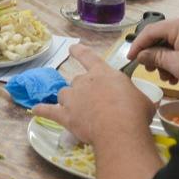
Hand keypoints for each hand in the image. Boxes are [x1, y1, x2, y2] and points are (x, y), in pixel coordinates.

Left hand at [32, 44, 154, 146]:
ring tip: (75, 110)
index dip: (79, 52)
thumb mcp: (142, 100)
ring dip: (68, 100)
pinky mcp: (65, 115)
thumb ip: (136, 98)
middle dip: (82, 90)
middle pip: (77, 81)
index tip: (72, 48)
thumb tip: (143, 104)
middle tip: (94, 103)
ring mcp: (72, 98)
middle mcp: (84, 82)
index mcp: (104, 73)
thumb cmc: (134, 112)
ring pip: (64, 94)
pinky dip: (42, 110)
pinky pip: (49, 110)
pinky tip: (36, 110)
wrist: (119, 130)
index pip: (88, 57)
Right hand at [129, 17, 178, 88]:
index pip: (150, 30)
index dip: (137, 44)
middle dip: (152, 54)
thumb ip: (156, 57)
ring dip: (163, 60)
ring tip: (166, 77)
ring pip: (169, 43)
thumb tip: (140, 55)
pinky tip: (175, 76)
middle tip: (150, 70)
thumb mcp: (178, 65)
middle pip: (159, 36)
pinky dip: (174, 60)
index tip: (130, 59)